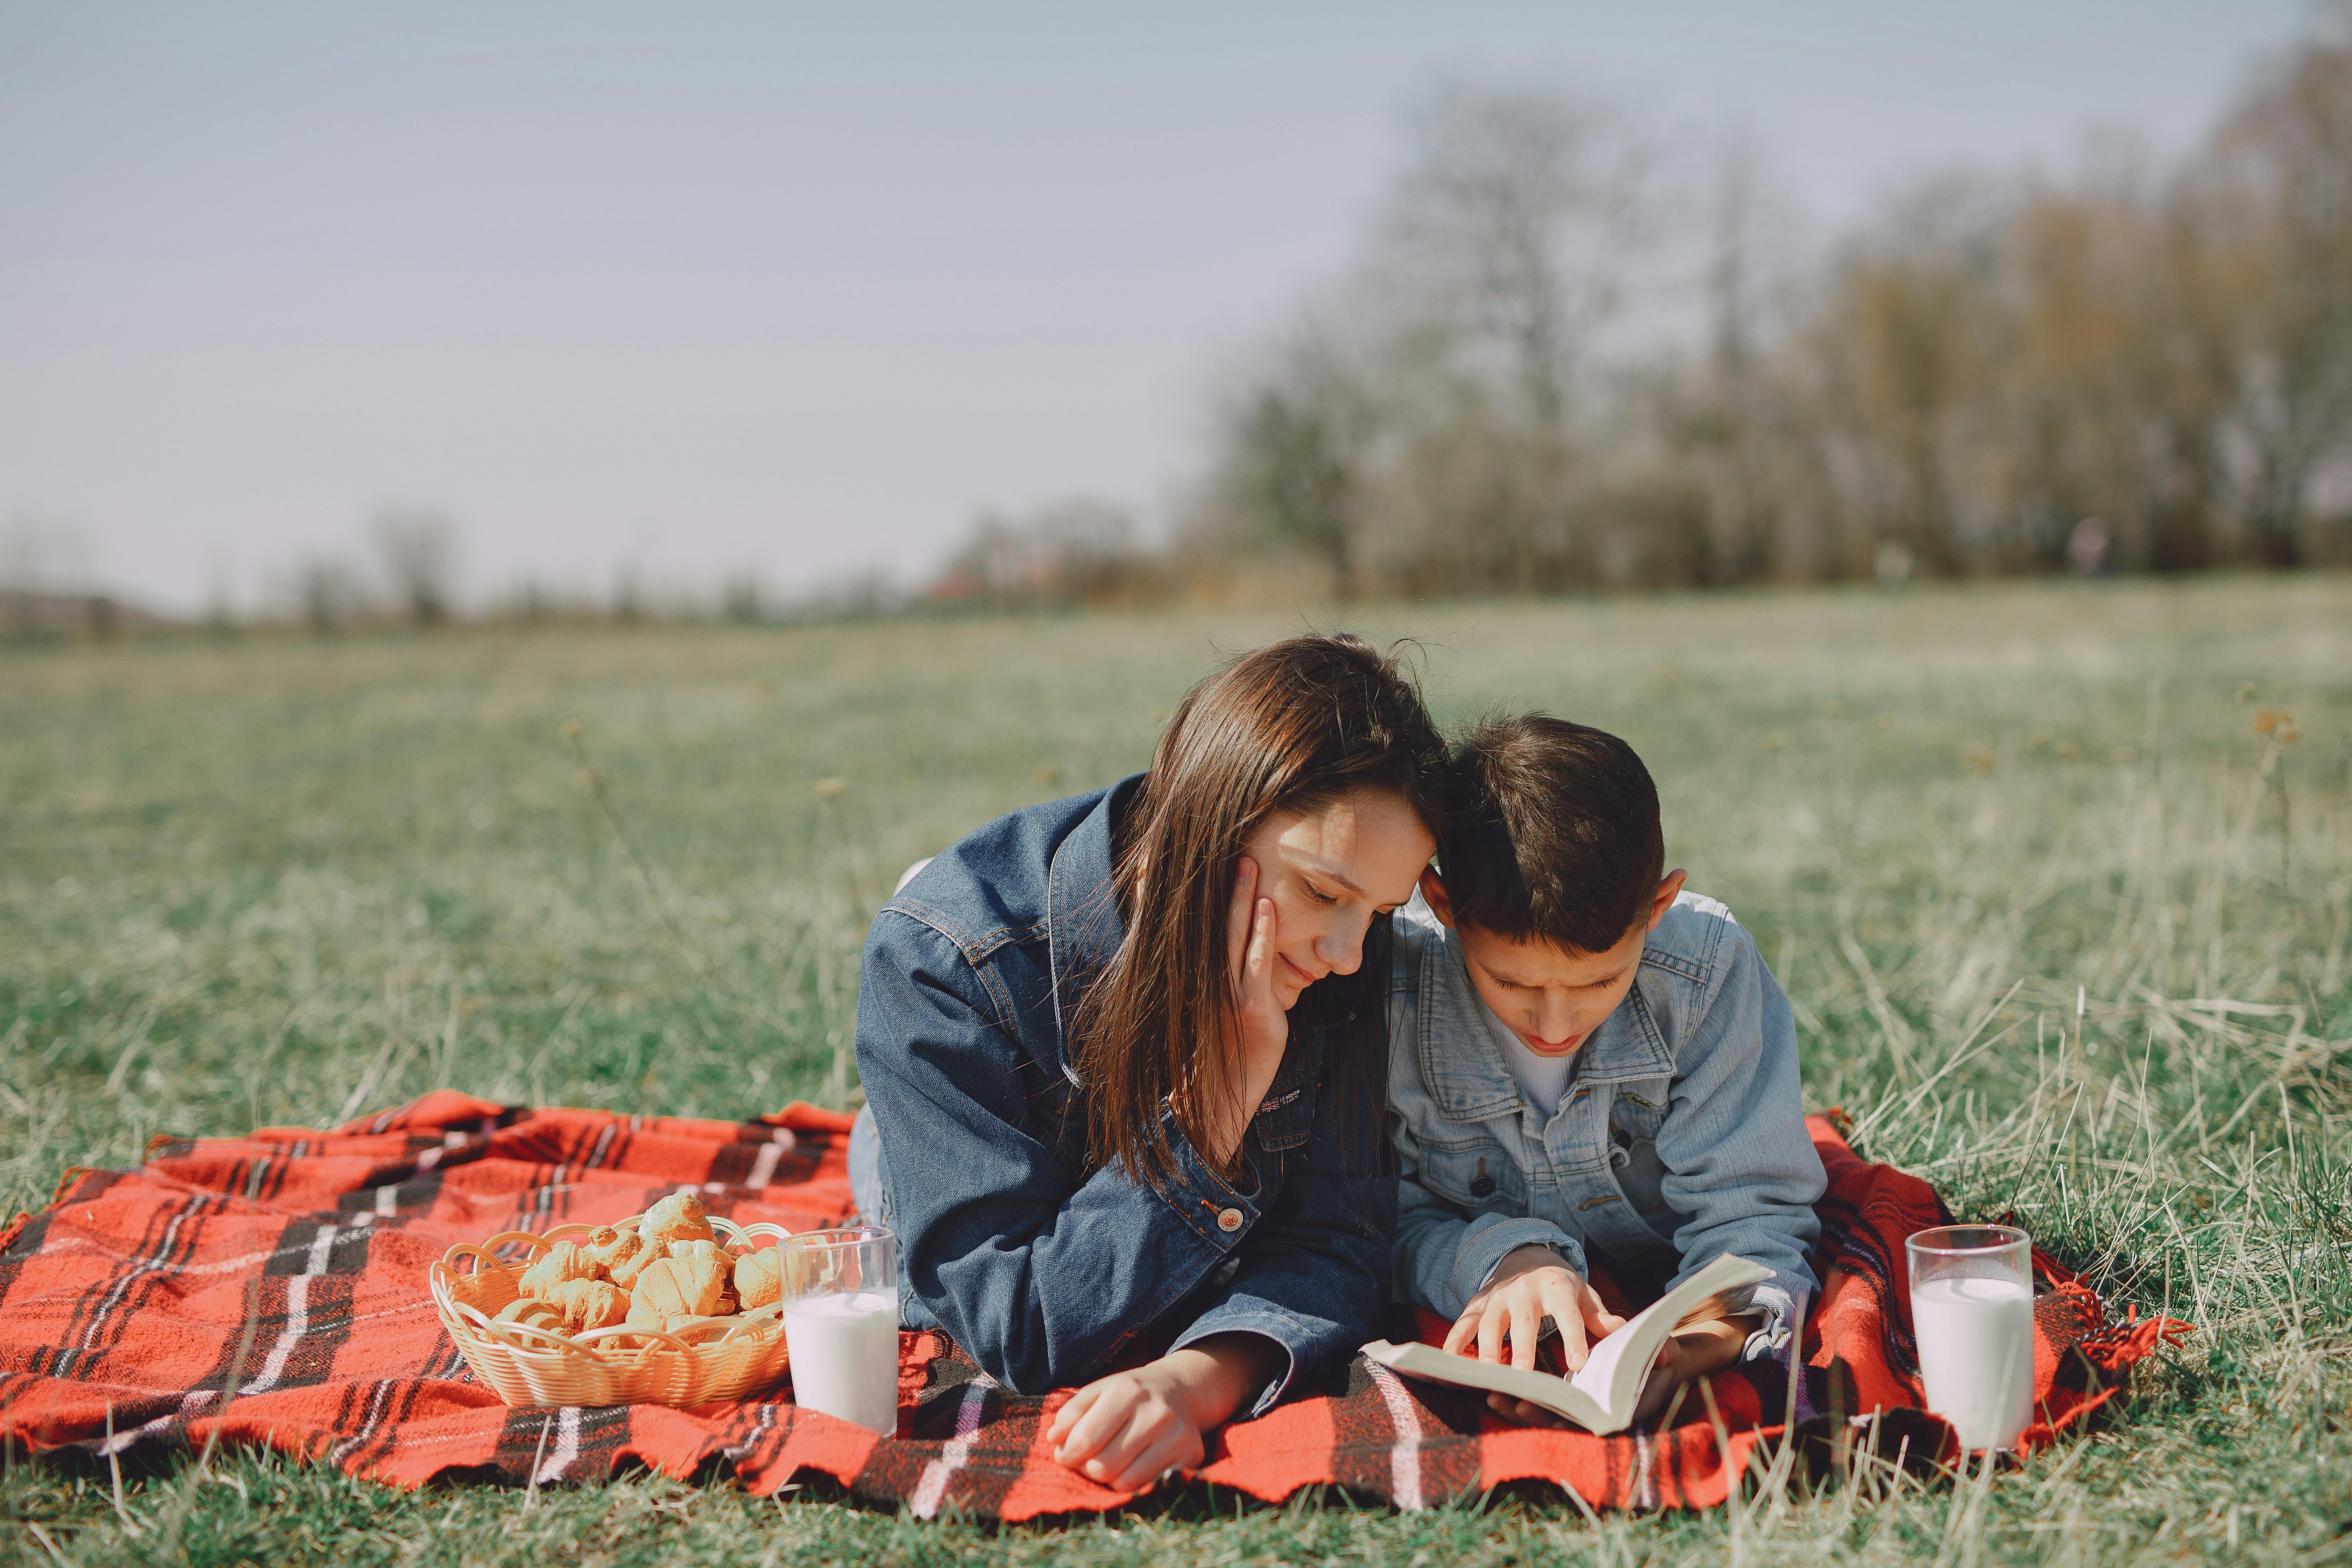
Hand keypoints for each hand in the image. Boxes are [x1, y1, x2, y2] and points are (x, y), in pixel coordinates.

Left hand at [1044, 1335, 1276, 1490]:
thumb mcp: (1096, 1391)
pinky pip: (1147, 1488)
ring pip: (1124, 1483)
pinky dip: (1132, 1483)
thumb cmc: (1128, 1394)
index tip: (1065, 1455)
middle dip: (1087, 1468)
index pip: (1085, 1440)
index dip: (1067, 1455)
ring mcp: (1176, 1436)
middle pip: (1103, 1467)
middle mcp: (1155, 1412)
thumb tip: (1053, 1439)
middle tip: (1087, 1461)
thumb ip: (1070, 1413)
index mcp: (1126, 1390)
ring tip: (1109, 1463)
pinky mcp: (1191, 1456)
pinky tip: (1131, 1467)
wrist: (1177, 1390)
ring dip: (1108, 1479)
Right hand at [1195, 857, 1289, 1166]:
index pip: (1203, 928)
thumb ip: (1230, 980)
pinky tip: (1268, 908)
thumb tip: (1235, 953)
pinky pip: (1257, 965)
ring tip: (1247, 862)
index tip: (1200, 863)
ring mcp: (1230, 994)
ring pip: (1234, 936)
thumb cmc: (1227, 1052)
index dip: (1203, 896)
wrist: (1222, 1097)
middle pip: (1215, 923)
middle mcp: (1211, 981)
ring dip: (1241, 897)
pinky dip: (1261, 935)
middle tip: (1231, 846)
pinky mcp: (1252, 1008)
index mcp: (1203, 980)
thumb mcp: (1222, 1011)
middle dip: (1223, 884)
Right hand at [1446, 1244, 1624, 1375]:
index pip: (1567, 1315)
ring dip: (1487, 1348)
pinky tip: (1449, 1362)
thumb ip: (1599, 1316)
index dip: (1573, 1338)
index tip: (1578, 1364)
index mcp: (1556, 1287)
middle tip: (1524, 1376)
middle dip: (1523, 1348)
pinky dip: (1453, 1341)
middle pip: (1523, 1321)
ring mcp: (1497, 1296)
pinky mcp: (1478, 1303)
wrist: (1523, 1254)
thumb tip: (1622, 1329)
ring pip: (1489, 1323)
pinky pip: (1463, 1322)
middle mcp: (1523, 1290)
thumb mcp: (1583, 1294)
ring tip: (1489, 1374)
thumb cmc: (1559, 1283)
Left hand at [1482, 1312, 1760, 1427]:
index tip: (1529, 1406)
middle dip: (1532, 1413)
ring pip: (1548, 1417)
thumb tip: (1667, 1353)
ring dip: (1520, 1409)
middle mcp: (1602, 1418)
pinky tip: (1496, 1391)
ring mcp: (1586, 1414)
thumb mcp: (1666, 1350)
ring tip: (1491, 1395)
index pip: (1586, 1420)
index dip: (1559, 1416)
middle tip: (1503, 1401)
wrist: (1670, 1365)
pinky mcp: (1574, 1404)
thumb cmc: (1665, 1356)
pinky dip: (1523, 1400)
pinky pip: (1545, 1407)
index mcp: (1622, 1409)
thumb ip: (1662, 1353)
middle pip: (1561, 1422)